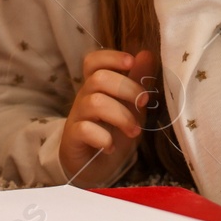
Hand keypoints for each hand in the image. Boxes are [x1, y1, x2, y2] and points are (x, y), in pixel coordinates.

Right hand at [58, 49, 155, 187]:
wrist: (96, 166)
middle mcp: (85, 97)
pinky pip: (85, 129)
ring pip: (95, 103)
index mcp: (97, 86)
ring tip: (134, 131)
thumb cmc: (114, 131)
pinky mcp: (73, 137)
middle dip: (127, 89)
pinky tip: (111, 147)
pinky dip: (103, 138)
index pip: (93, 61)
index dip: (110, 57)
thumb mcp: (132, 105)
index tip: (131, 62)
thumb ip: (138, 81)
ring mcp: (77, 116)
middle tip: (143, 104)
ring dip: (121, 116)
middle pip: (98, 78)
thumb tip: (147, 54)